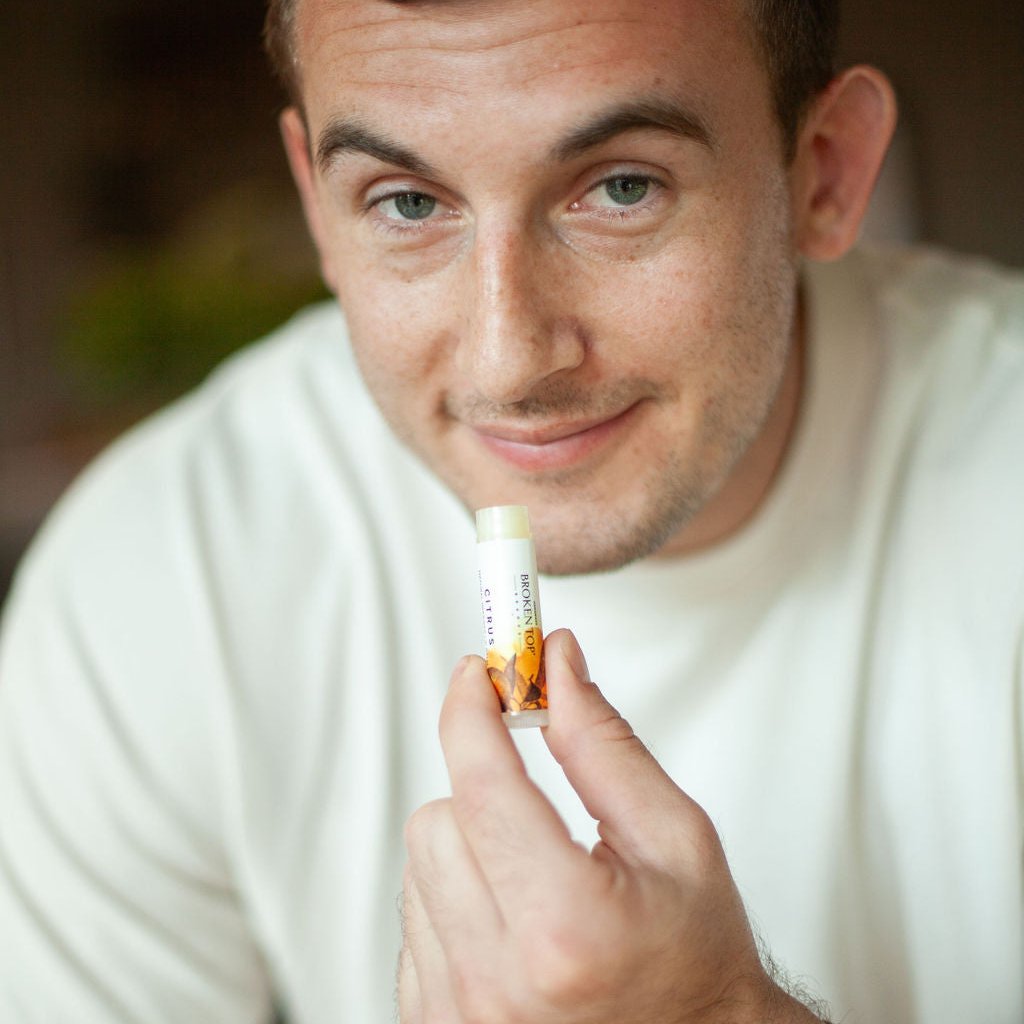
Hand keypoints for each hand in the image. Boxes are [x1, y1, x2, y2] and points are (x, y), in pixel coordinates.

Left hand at [399, 629, 822, 1022]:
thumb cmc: (697, 956)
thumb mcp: (674, 834)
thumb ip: (602, 742)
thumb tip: (556, 666)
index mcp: (565, 926)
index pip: (484, 784)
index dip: (473, 710)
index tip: (478, 674)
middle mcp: (499, 980)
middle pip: (437, 819)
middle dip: (483, 788)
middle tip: (534, 800)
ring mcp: (460, 1013)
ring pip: (420, 864)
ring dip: (469, 844)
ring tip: (535, 874)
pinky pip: (413, 919)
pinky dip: (453, 897)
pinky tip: (510, 916)